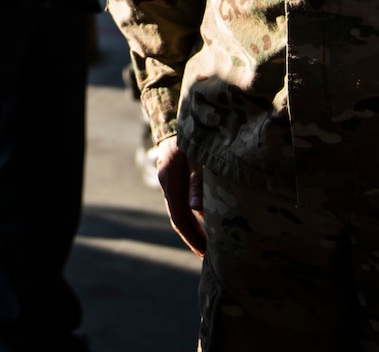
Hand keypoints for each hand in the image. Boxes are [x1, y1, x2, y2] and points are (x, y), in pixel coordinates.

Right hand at [155, 134, 205, 255]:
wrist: (176, 121)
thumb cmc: (189, 136)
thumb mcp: (195, 155)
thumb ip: (196, 181)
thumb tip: (197, 209)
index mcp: (170, 179)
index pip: (179, 217)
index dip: (192, 237)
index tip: (204, 253)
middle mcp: (167, 184)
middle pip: (178, 219)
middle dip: (193, 239)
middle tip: (209, 258)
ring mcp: (169, 183)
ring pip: (179, 213)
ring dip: (193, 230)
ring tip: (210, 247)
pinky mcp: (175, 181)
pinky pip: (182, 205)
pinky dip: (193, 218)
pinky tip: (205, 225)